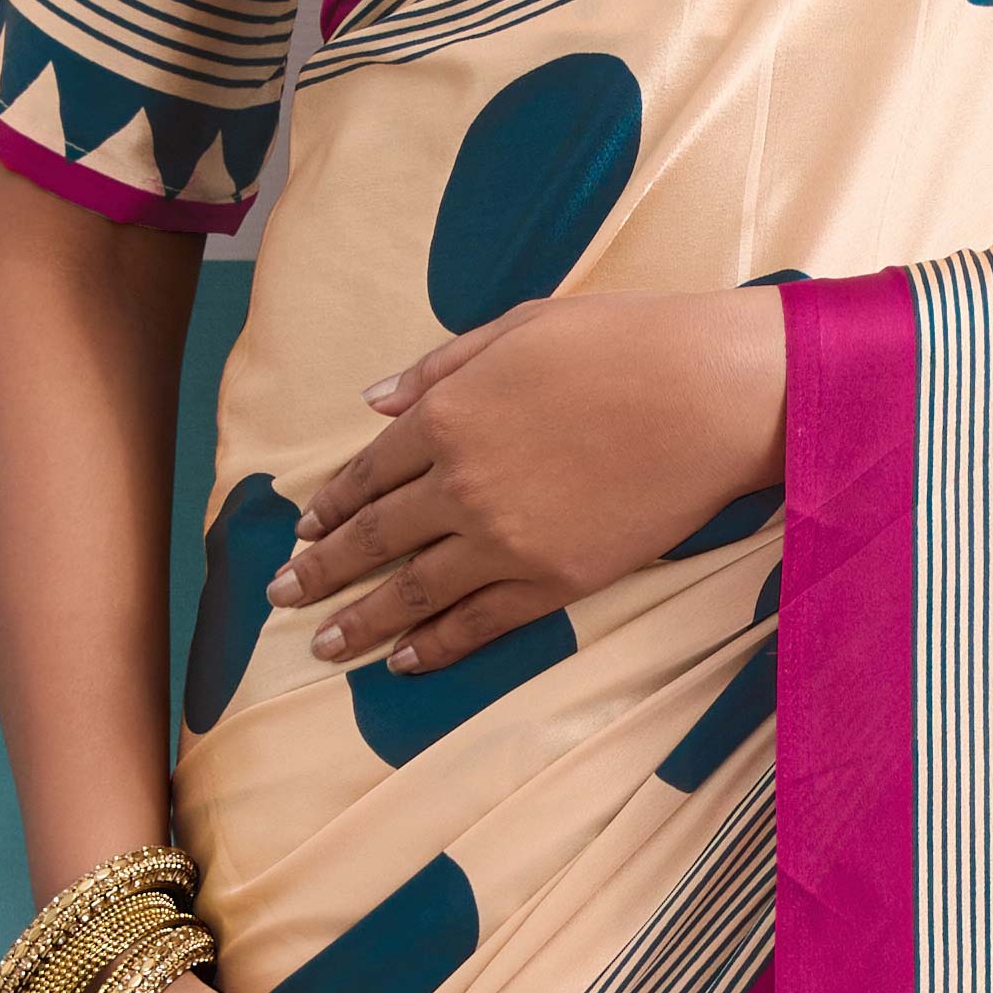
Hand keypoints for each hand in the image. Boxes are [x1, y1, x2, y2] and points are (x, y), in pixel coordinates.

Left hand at [272, 286, 786, 676]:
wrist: (711, 397)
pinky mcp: (553, 582)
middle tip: (282, 596)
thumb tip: (373, 402)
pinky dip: (434, 647)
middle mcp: (460, 485)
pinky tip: (402, 664)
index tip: (303, 527)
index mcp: (446, 416)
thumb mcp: (518, 329)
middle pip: (373, 538)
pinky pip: (477, 623)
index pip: (368, 472)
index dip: (330, 504)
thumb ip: (438, 367)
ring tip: (321, 647)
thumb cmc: (622, 343)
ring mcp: (504, 541)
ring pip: (411, 592)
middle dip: (321, 570)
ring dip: (359, 623)